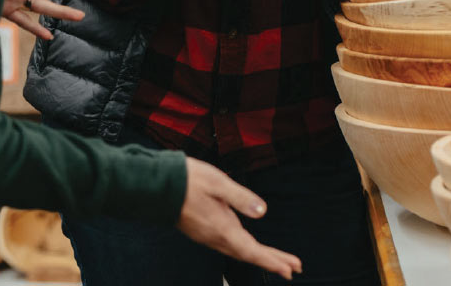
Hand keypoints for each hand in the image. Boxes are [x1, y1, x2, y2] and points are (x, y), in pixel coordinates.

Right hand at [177, 158, 301, 279]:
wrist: (156, 186)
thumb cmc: (188, 180)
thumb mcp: (219, 183)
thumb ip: (241, 198)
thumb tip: (263, 212)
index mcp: (222, 228)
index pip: (252, 251)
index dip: (272, 261)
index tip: (291, 269)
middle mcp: (215, 237)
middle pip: (249, 254)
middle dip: (272, 261)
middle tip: (294, 268)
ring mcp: (208, 236)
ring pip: (239, 251)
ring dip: (260, 256)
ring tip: (279, 260)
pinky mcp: (203, 231)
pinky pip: (229, 245)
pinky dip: (245, 249)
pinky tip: (250, 247)